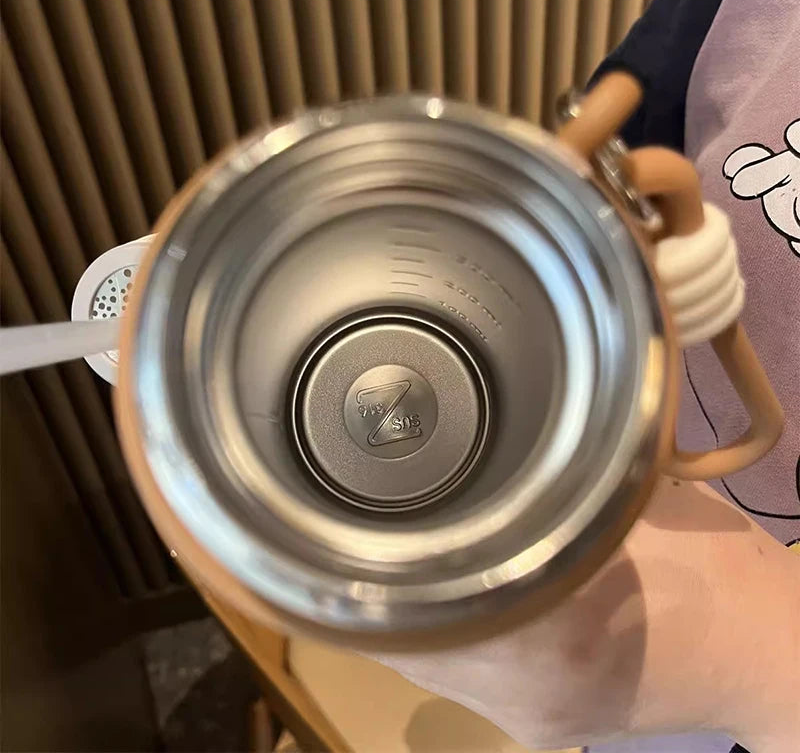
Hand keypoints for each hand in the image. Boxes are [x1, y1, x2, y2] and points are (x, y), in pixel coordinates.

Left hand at [370, 477, 799, 750]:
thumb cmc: (714, 570)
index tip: (338, 529)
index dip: (369, 571)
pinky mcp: (543, 720)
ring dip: (400, 614)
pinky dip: (435, 637)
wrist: (771, 651)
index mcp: (544, 636)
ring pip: (425, 664)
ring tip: (377, 557)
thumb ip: (556, 478)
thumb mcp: (634, 499)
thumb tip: (498, 438)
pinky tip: (433, 597)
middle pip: (405, 642)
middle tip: (351, 528)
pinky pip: (456, 678)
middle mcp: (522, 693)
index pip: (416, 609)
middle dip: (372, 589)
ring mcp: (530, 716)